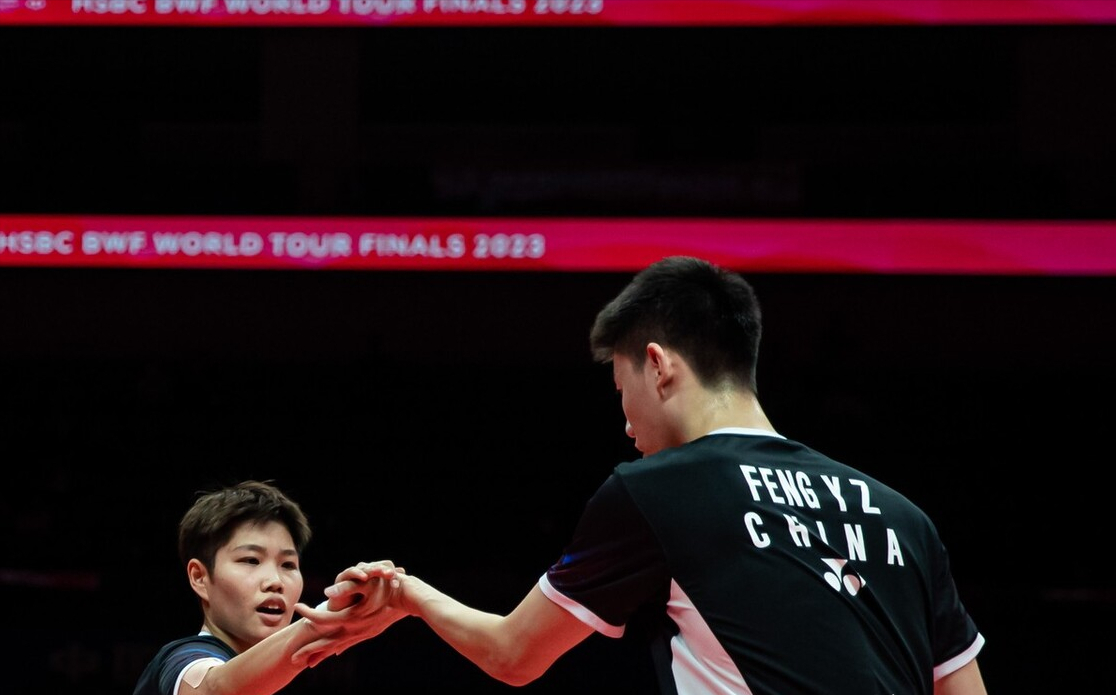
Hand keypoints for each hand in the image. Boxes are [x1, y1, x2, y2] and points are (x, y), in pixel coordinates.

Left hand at [291, 561, 407, 665]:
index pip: (322, 620)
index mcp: (351, 618)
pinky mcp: (369, 632)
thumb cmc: (389, 587)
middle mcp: (355, 629)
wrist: (410, 598)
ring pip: (338, 646)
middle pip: (327, 643)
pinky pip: (350, 644)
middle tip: (292, 659)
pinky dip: (339, 648)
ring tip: (310, 661)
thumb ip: (346, 587)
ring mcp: (362, 633)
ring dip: (323, 653)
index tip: (297, 607)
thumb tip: (325, 593)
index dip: (307, 614)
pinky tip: (335, 653)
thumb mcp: (367, 584)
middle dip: (309, 651)